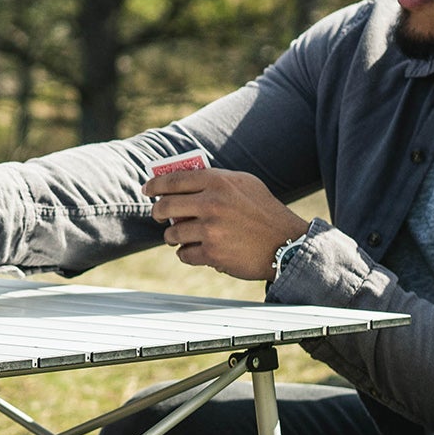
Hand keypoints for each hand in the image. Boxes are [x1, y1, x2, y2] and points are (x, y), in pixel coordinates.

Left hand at [146, 166, 309, 280]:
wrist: (287, 243)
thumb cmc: (265, 211)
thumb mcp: (244, 184)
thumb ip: (215, 180)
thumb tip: (182, 182)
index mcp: (218, 181)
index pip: (173, 180)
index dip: (155, 185)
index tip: (146, 189)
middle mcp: (212, 202)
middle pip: (165, 206)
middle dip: (157, 213)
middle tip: (159, 216)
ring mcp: (211, 229)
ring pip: (172, 234)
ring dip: (174, 237)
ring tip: (184, 237)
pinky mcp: (212, 253)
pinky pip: (184, 254)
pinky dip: (188, 254)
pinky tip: (199, 251)